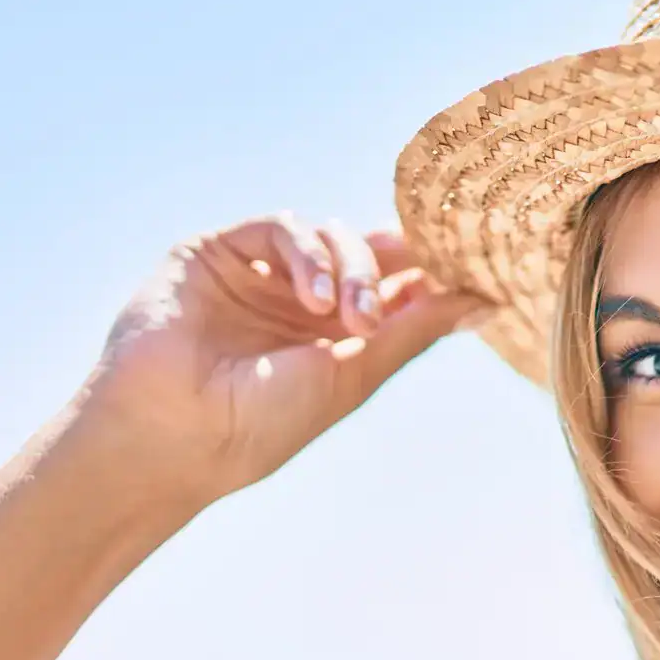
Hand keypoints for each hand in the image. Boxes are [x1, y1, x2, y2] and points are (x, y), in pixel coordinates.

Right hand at [78, 213, 486, 503]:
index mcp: (334, 335)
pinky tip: (312, 296)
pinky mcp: (218, 251)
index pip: (395, 283)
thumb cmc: (261, 423)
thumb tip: (485, 302)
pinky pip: (280, 224)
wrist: (173, 434)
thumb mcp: (353, 375)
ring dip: (350, 267)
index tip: (468, 272)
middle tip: (379, 313)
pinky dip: (306, 252)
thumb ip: (414, 329)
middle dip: (387, 271)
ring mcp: (258, 273)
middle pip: (368, 252)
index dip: (430, 272)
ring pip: (329, 235)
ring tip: (345, 316)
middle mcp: (298, 300)